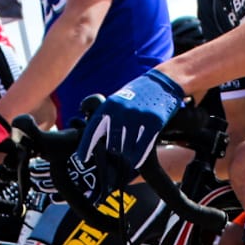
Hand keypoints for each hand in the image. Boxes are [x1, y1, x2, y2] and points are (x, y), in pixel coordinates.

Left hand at [68, 69, 183, 202]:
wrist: (162, 82)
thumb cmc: (138, 94)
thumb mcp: (118, 100)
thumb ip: (107, 117)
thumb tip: (96, 140)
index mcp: (109, 106)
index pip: (92, 130)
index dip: (86, 147)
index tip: (82, 159)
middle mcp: (121, 111)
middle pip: (112, 145)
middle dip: (115, 151)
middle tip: (119, 152)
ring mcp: (138, 117)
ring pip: (127, 149)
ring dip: (127, 155)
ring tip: (130, 152)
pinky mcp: (154, 122)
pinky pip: (142, 148)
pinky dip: (138, 157)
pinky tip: (136, 161)